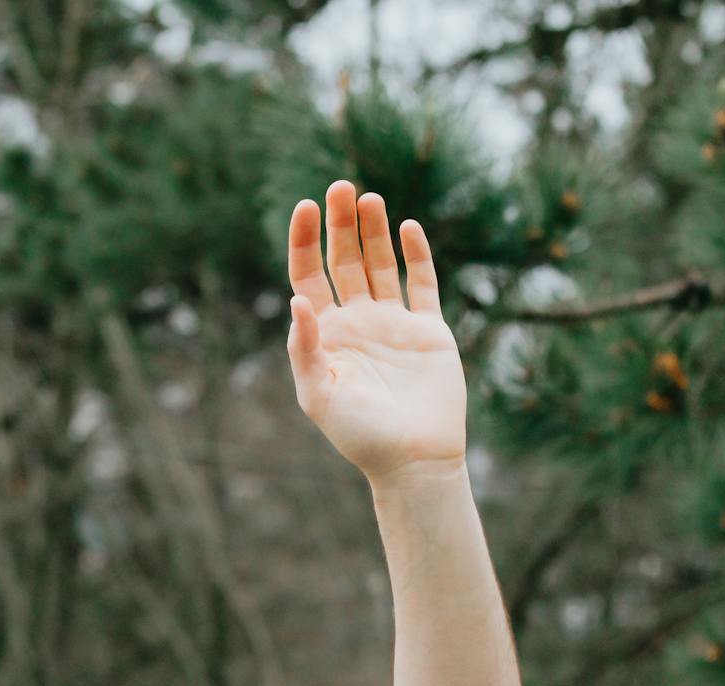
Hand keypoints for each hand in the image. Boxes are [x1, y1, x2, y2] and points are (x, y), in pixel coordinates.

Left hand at [286, 180, 467, 483]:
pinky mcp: (428, 330)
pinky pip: (422, 284)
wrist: (412, 459)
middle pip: (344, 261)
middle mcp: (356, 322)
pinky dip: (416, 256)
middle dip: (340, 225)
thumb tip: (295, 299)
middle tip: (340, 187)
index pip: (307, 276)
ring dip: (374, 231)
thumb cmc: (359, 434)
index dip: (304, 241)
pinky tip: (408, 228)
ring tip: (368, 199)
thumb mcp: (319, 393)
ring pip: (380, 265)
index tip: (305, 208)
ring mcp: (393, 323)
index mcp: (324, 334)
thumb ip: (305, 347)